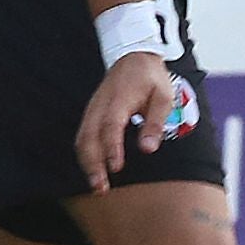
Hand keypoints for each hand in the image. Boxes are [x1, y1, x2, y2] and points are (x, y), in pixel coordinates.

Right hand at [76, 51, 175, 193]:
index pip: (111, 126)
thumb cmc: (150, 78)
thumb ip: (154, 123)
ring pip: (82, 138)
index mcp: (120, 99)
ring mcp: (93, 109)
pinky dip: (85, 155)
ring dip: (86, 163)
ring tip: (96, 185)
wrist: (134, 57)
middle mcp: (101, 105)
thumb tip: (148, 149)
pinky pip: (82, 136)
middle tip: (101, 187)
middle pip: (89, 136)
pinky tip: (92, 170)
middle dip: (93, 164)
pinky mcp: (91, 113)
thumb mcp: (163, 97)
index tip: (116, 167)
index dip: (111, 148)